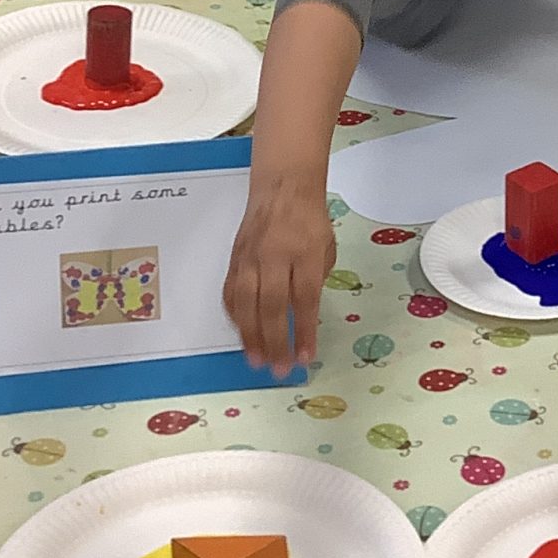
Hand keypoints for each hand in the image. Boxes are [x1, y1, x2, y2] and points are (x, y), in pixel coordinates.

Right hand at [222, 178, 333, 376]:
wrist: (282, 188)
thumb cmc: (309, 221)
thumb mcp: (326, 249)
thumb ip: (315, 281)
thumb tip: (304, 318)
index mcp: (305, 253)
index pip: (304, 299)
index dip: (303, 331)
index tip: (305, 358)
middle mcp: (275, 256)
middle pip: (271, 306)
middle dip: (275, 342)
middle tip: (279, 369)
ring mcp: (250, 258)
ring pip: (246, 303)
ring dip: (251, 336)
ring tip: (257, 361)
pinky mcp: (234, 259)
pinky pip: (231, 293)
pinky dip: (236, 317)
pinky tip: (242, 334)